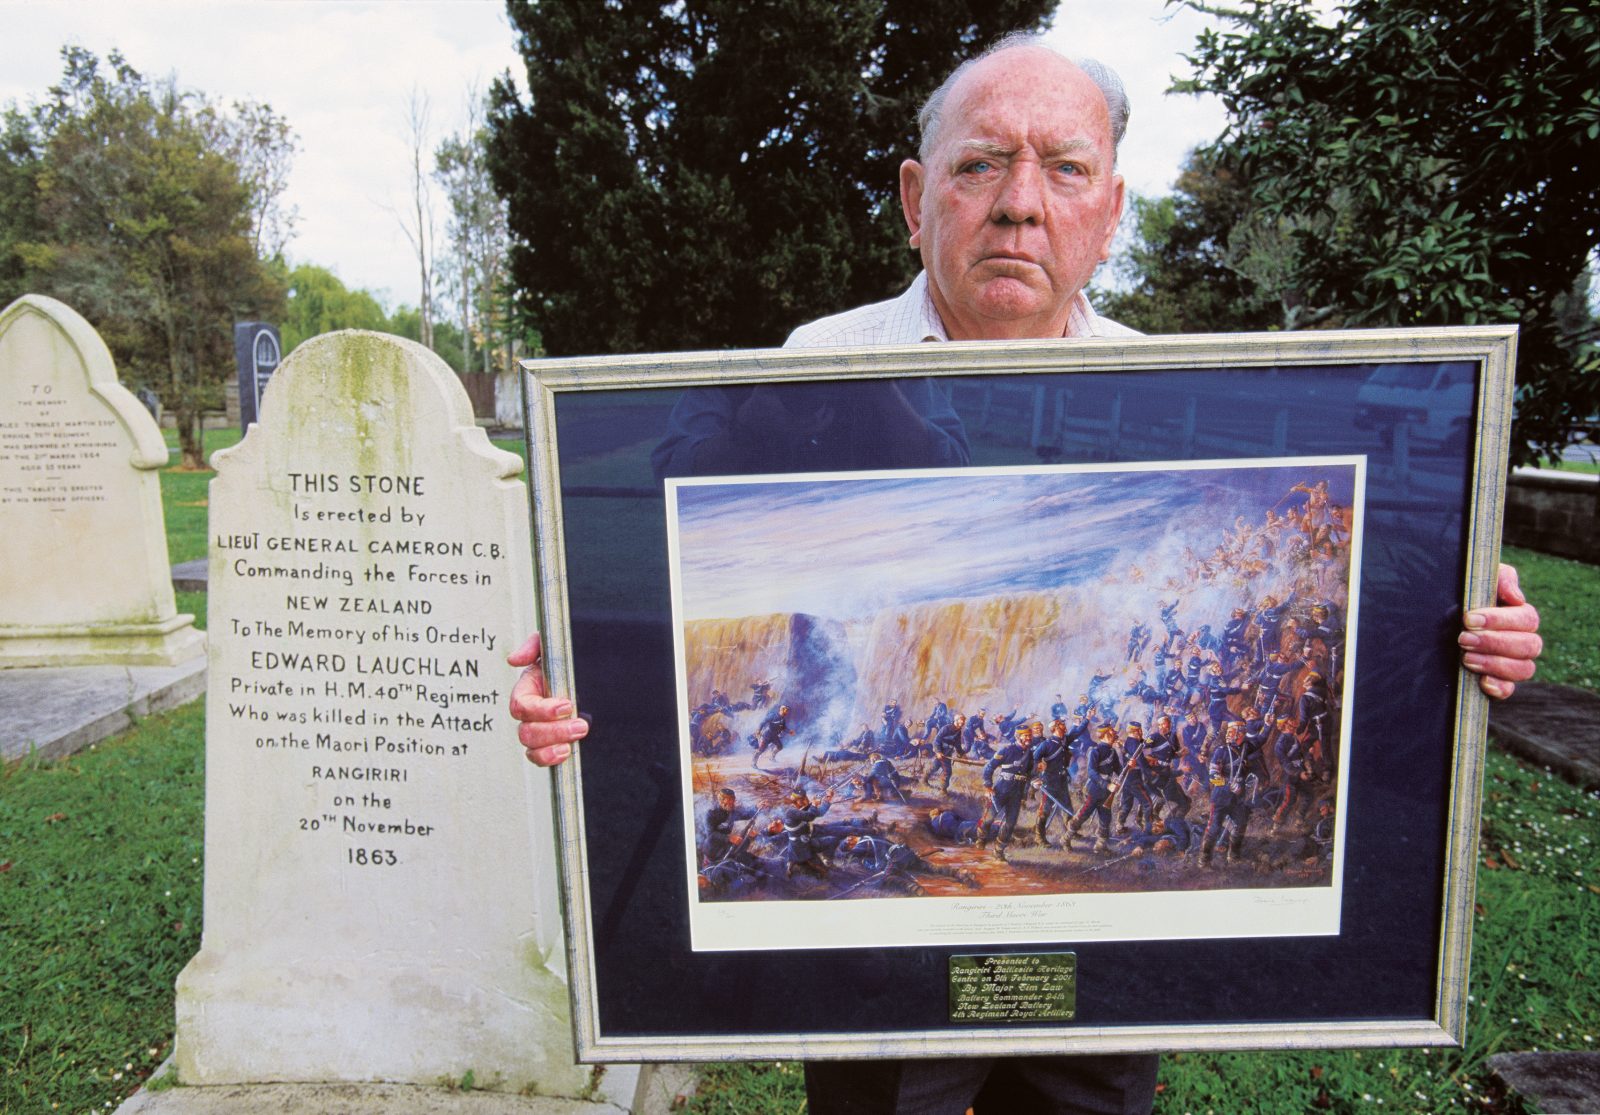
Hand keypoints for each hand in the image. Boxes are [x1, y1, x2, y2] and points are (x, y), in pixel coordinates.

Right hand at [507, 633, 587, 765]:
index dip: (542, 709)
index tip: (566, 706)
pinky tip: (567, 752)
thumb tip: (515, 659)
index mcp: (528, 689)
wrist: (592, 672)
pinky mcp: (552, 742)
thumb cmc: (566, 660)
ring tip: (576, 738)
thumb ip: (534, 646)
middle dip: (553, 731)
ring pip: (532, 747)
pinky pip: (541, 757)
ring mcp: (540, 729)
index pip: (522, 705)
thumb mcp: (551, 646)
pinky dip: (551, 758)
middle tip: (580, 725)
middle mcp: (531, 712)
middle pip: (527, 731)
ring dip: (551, 748)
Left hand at [1459, 564, 1541, 698]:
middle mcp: (1521, 641)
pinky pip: (1509, 690)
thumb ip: (1500, 578)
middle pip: (1528, 645)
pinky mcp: (1498, 682)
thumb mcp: (1476, 580)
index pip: (1526, 620)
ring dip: (1496, 664)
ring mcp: (1512, 663)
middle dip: (1494, 642)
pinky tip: (1482, 682)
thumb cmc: (1460, 596)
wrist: (1432, 621)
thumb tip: (1517, 597)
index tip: (1468, 619)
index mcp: (1520, 616)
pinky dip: (1500, 688)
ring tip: (1466, 658)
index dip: (1500, 620)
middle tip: (1463, 639)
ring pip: (1524, 669)